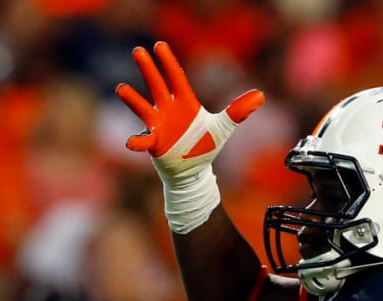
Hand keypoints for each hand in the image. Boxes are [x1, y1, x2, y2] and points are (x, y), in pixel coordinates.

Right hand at [116, 41, 262, 176]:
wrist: (194, 172)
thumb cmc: (204, 146)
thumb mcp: (223, 128)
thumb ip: (238, 111)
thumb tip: (261, 95)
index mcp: (184, 103)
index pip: (176, 78)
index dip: (168, 62)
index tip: (159, 46)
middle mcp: (167, 110)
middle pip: (156, 86)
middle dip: (148, 69)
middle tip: (138, 51)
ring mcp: (158, 126)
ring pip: (143, 109)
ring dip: (133, 100)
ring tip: (121, 89)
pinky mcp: (154, 144)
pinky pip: (143, 141)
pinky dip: (137, 142)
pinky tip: (130, 142)